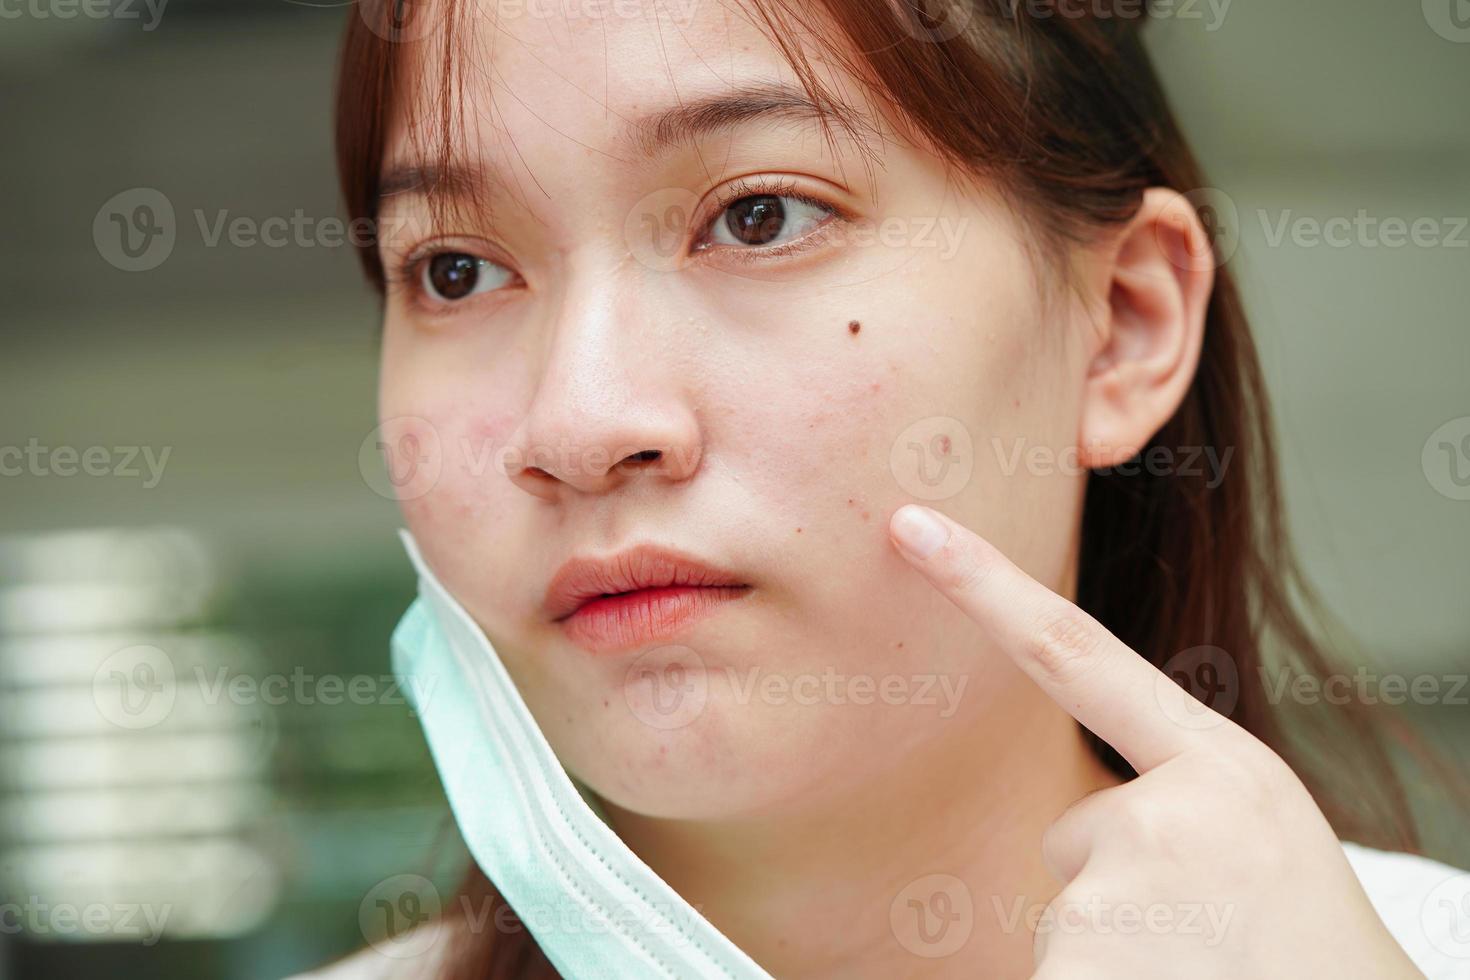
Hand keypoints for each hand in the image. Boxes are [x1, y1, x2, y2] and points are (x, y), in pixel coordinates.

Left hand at [886, 504, 1422, 979]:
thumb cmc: (1309, 944)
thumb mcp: (1259, 833)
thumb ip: (1173, 793)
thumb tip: (1076, 824)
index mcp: (1221, 766)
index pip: (1074, 649)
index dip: (983, 583)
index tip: (911, 525)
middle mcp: (1168, 813)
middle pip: (1074, 836)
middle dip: (1119, 887)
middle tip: (1211, 932)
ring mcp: (1126, 891)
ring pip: (1069, 912)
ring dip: (1121, 949)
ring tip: (1205, 970)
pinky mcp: (1086, 964)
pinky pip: (1054, 968)